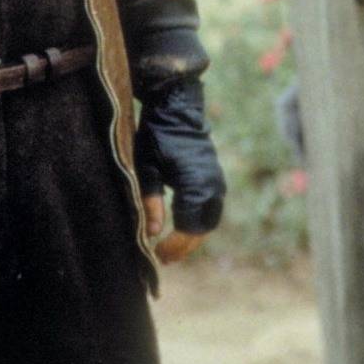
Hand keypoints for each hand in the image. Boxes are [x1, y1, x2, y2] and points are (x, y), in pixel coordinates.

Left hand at [134, 76, 225, 264]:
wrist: (176, 106)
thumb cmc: (157, 135)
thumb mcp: (147, 169)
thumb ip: (151, 202)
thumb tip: (153, 233)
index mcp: (195, 186)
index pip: (188, 229)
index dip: (174, 246)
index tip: (157, 255)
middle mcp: (211, 187)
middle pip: (202, 229)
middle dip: (184, 246)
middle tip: (164, 257)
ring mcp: (216, 181)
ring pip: (209, 220)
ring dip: (193, 235)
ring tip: (172, 247)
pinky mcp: (215, 176)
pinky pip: (210, 207)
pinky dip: (198, 221)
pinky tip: (182, 226)